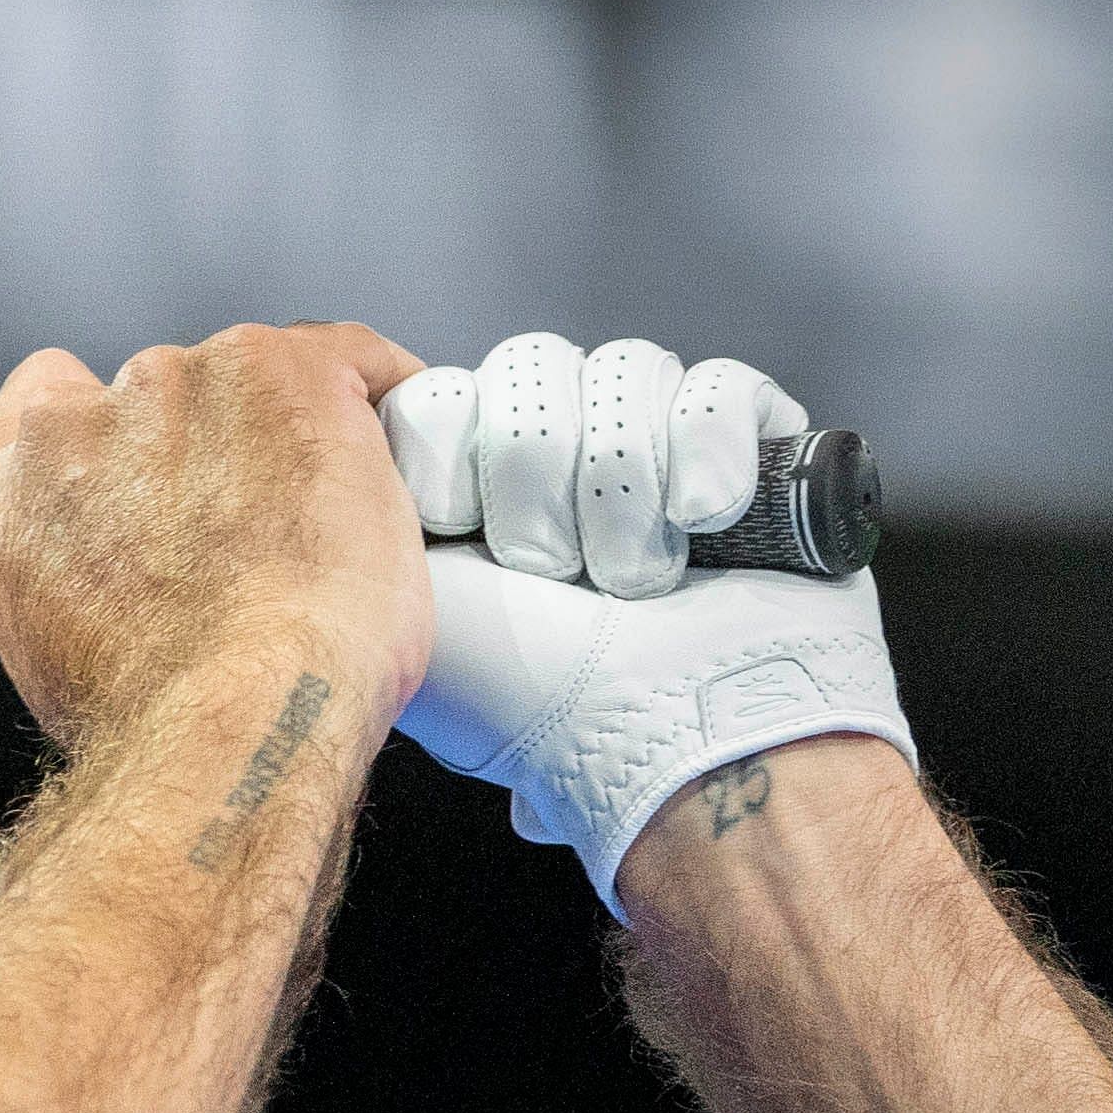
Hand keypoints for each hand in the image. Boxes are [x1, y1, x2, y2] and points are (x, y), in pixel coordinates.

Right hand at [0, 323, 435, 748]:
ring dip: (282, 436)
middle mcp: (68, 428)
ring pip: (246, 385)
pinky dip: (380, 402)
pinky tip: (398, 459)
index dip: (111, 451)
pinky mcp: (278, 373)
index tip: (154, 487)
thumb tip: (137, 594)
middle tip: (256, 534)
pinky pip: (351, 360)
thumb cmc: (155, 722)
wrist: (232, 720)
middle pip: (151, 401)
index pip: (41, 418)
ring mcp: (172, 389)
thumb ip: (71, 585)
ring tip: (324, 528)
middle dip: (205, 453)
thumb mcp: (53, 663)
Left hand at [376, 334, 914, 912]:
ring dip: (622, 485)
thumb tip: (356, 445)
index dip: (452, 445)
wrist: (666, 744)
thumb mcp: (407, 612)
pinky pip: (721, 387)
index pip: (447, 388)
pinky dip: (709, 451)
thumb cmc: (535, 704)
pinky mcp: (756, 452)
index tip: (460, 527)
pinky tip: (705, 518)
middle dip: (537, 477)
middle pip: (534, 368)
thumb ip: (366, 526)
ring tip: (632, 580)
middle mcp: (566, 463)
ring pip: (626, 370)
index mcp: (476, 493)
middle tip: (553, 573)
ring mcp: (662, 451)